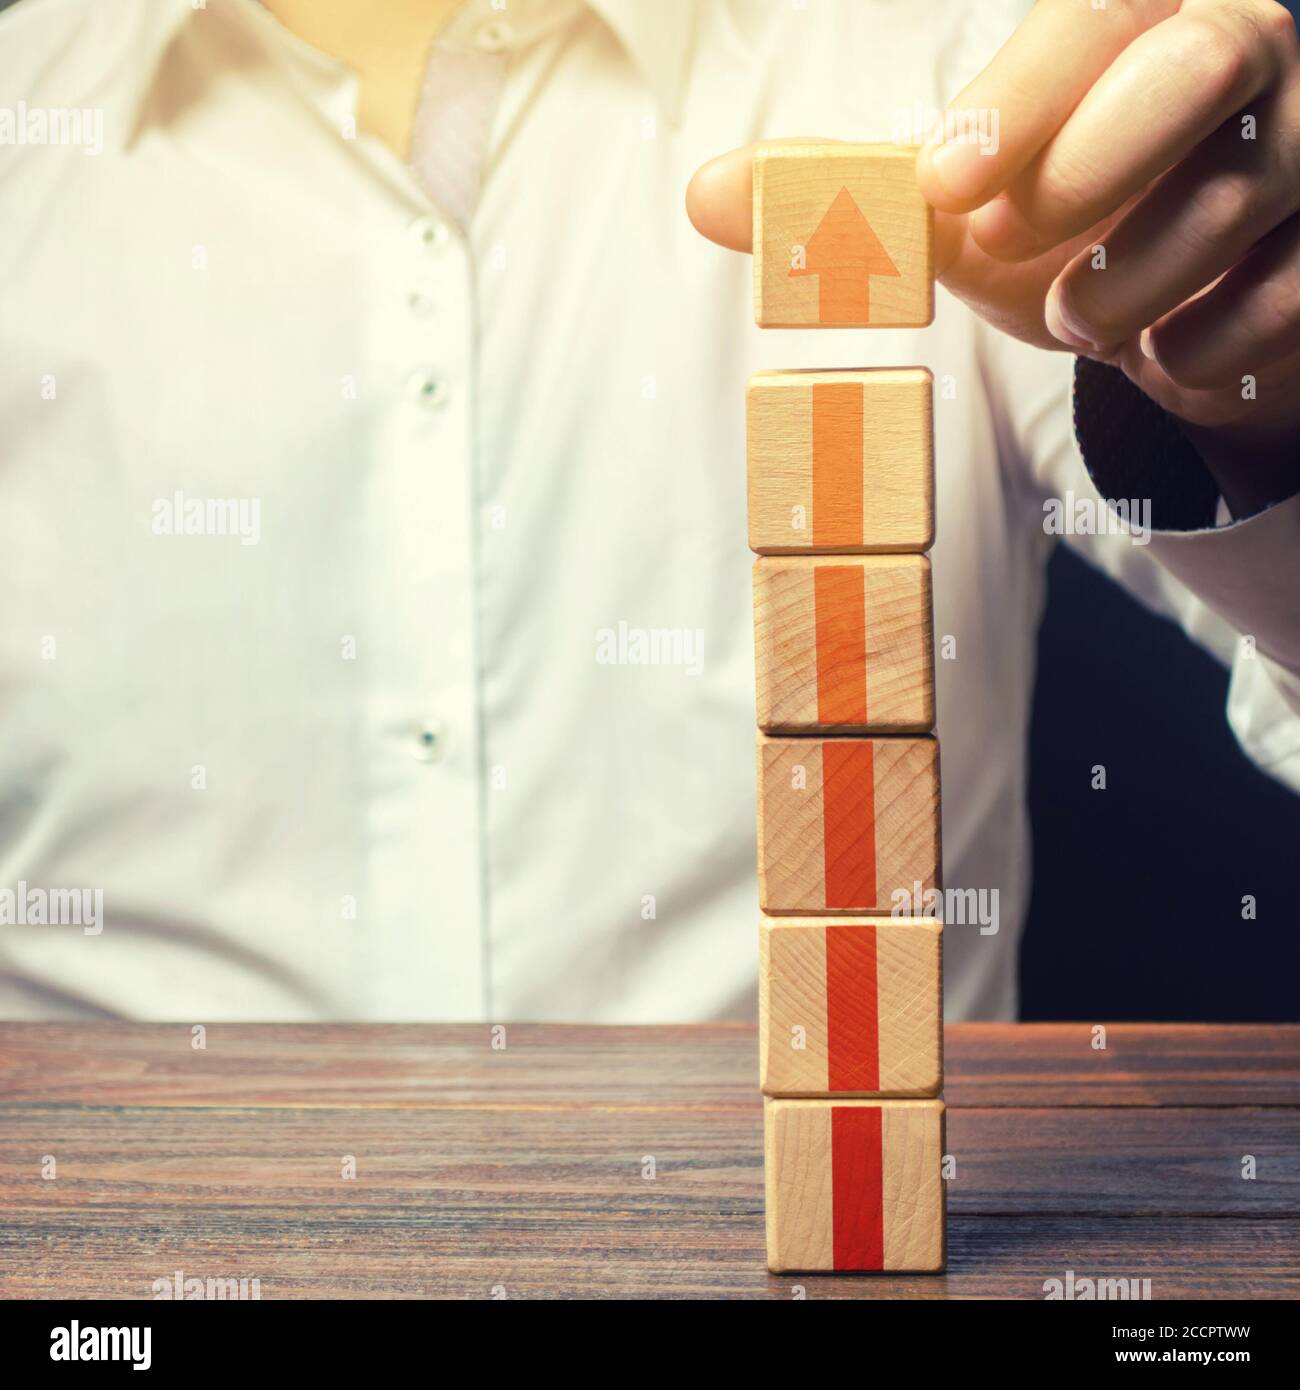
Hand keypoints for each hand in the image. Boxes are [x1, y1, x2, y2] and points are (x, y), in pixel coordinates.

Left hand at [687, 0, 1299, 513]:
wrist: (1171, 310)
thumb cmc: (1064, 230)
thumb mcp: (959, 209)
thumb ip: (851, 194)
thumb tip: (704, 194)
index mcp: (1147, 15)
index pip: (1103, 10)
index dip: (1024, 95)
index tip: (944, 187)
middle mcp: (1257, 50)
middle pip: (1203, 60)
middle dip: (1088, 171)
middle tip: (1015, 242)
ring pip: (1229, 201)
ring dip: (1119, 290)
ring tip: (1089, 306)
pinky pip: (1269, 306)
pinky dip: (1187, 350)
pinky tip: (1163, 340)